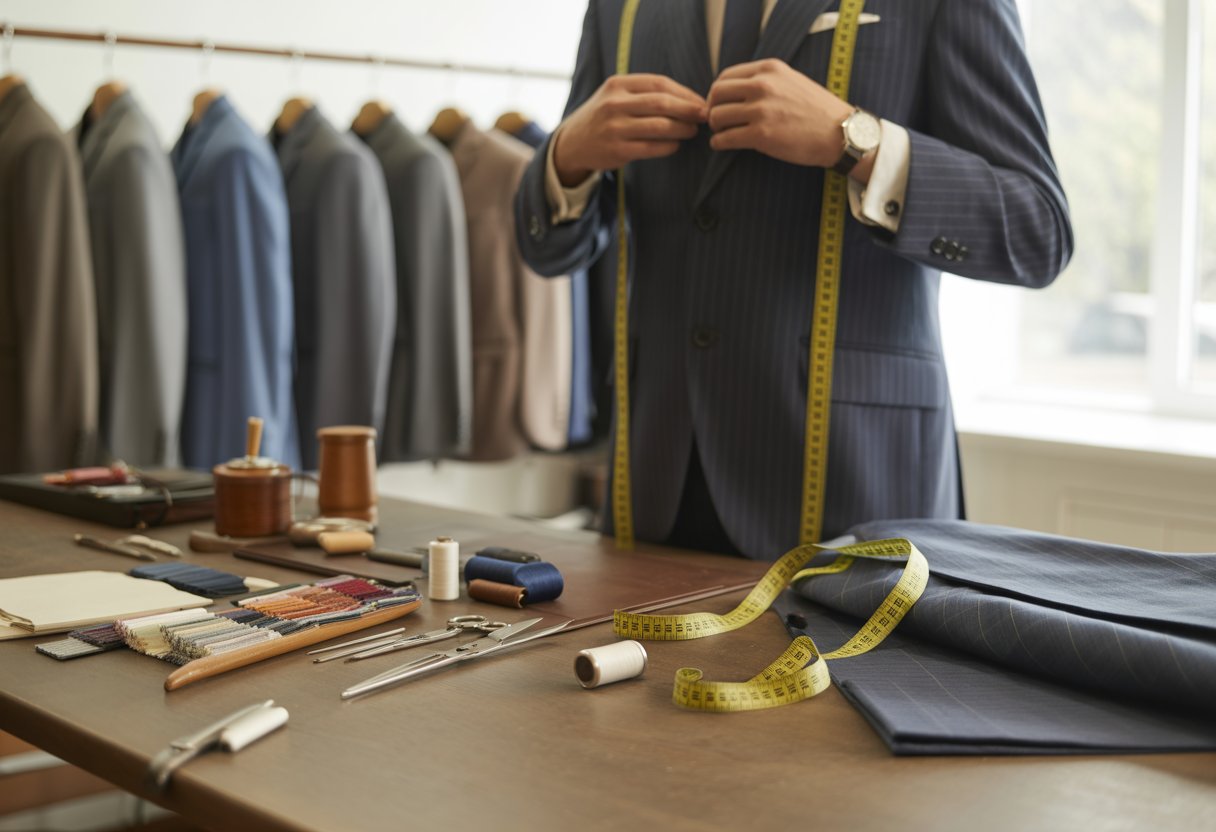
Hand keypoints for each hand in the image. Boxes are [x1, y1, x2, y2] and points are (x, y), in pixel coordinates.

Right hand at [553, 73, 707, 185]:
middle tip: (706, 116)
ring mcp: (614, 128)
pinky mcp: (616, 150)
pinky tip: (676, 145)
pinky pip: (651, 148)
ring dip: (682, 129)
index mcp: (618, 84)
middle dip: (689, 110)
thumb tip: (690, 99)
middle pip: (662, 103)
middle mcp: (614, 104)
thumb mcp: (617, 95)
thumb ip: (645, 93)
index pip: (659, 84)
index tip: (701, 102)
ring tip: (692, 131)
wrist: (573, 142)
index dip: (684, 93)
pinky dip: (669, 146)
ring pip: (659, 127)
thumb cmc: (605, 116)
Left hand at [707, 59, 866, 176]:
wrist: (840, 133)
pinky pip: (725, 139)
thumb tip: (735, 91)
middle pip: (717, 94)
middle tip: (717, 121)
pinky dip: (719, 143)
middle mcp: (763, 85)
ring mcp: (762, 110)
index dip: (717, 92)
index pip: (725, 76)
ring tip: (722, 133)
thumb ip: (765, 80)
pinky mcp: (761, 135)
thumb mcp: (791, 81)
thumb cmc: (816, 111)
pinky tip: (723, 145)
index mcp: (770, 69)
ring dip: (715, 127)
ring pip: (717, 116)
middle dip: (712, 109)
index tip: (719, 104)